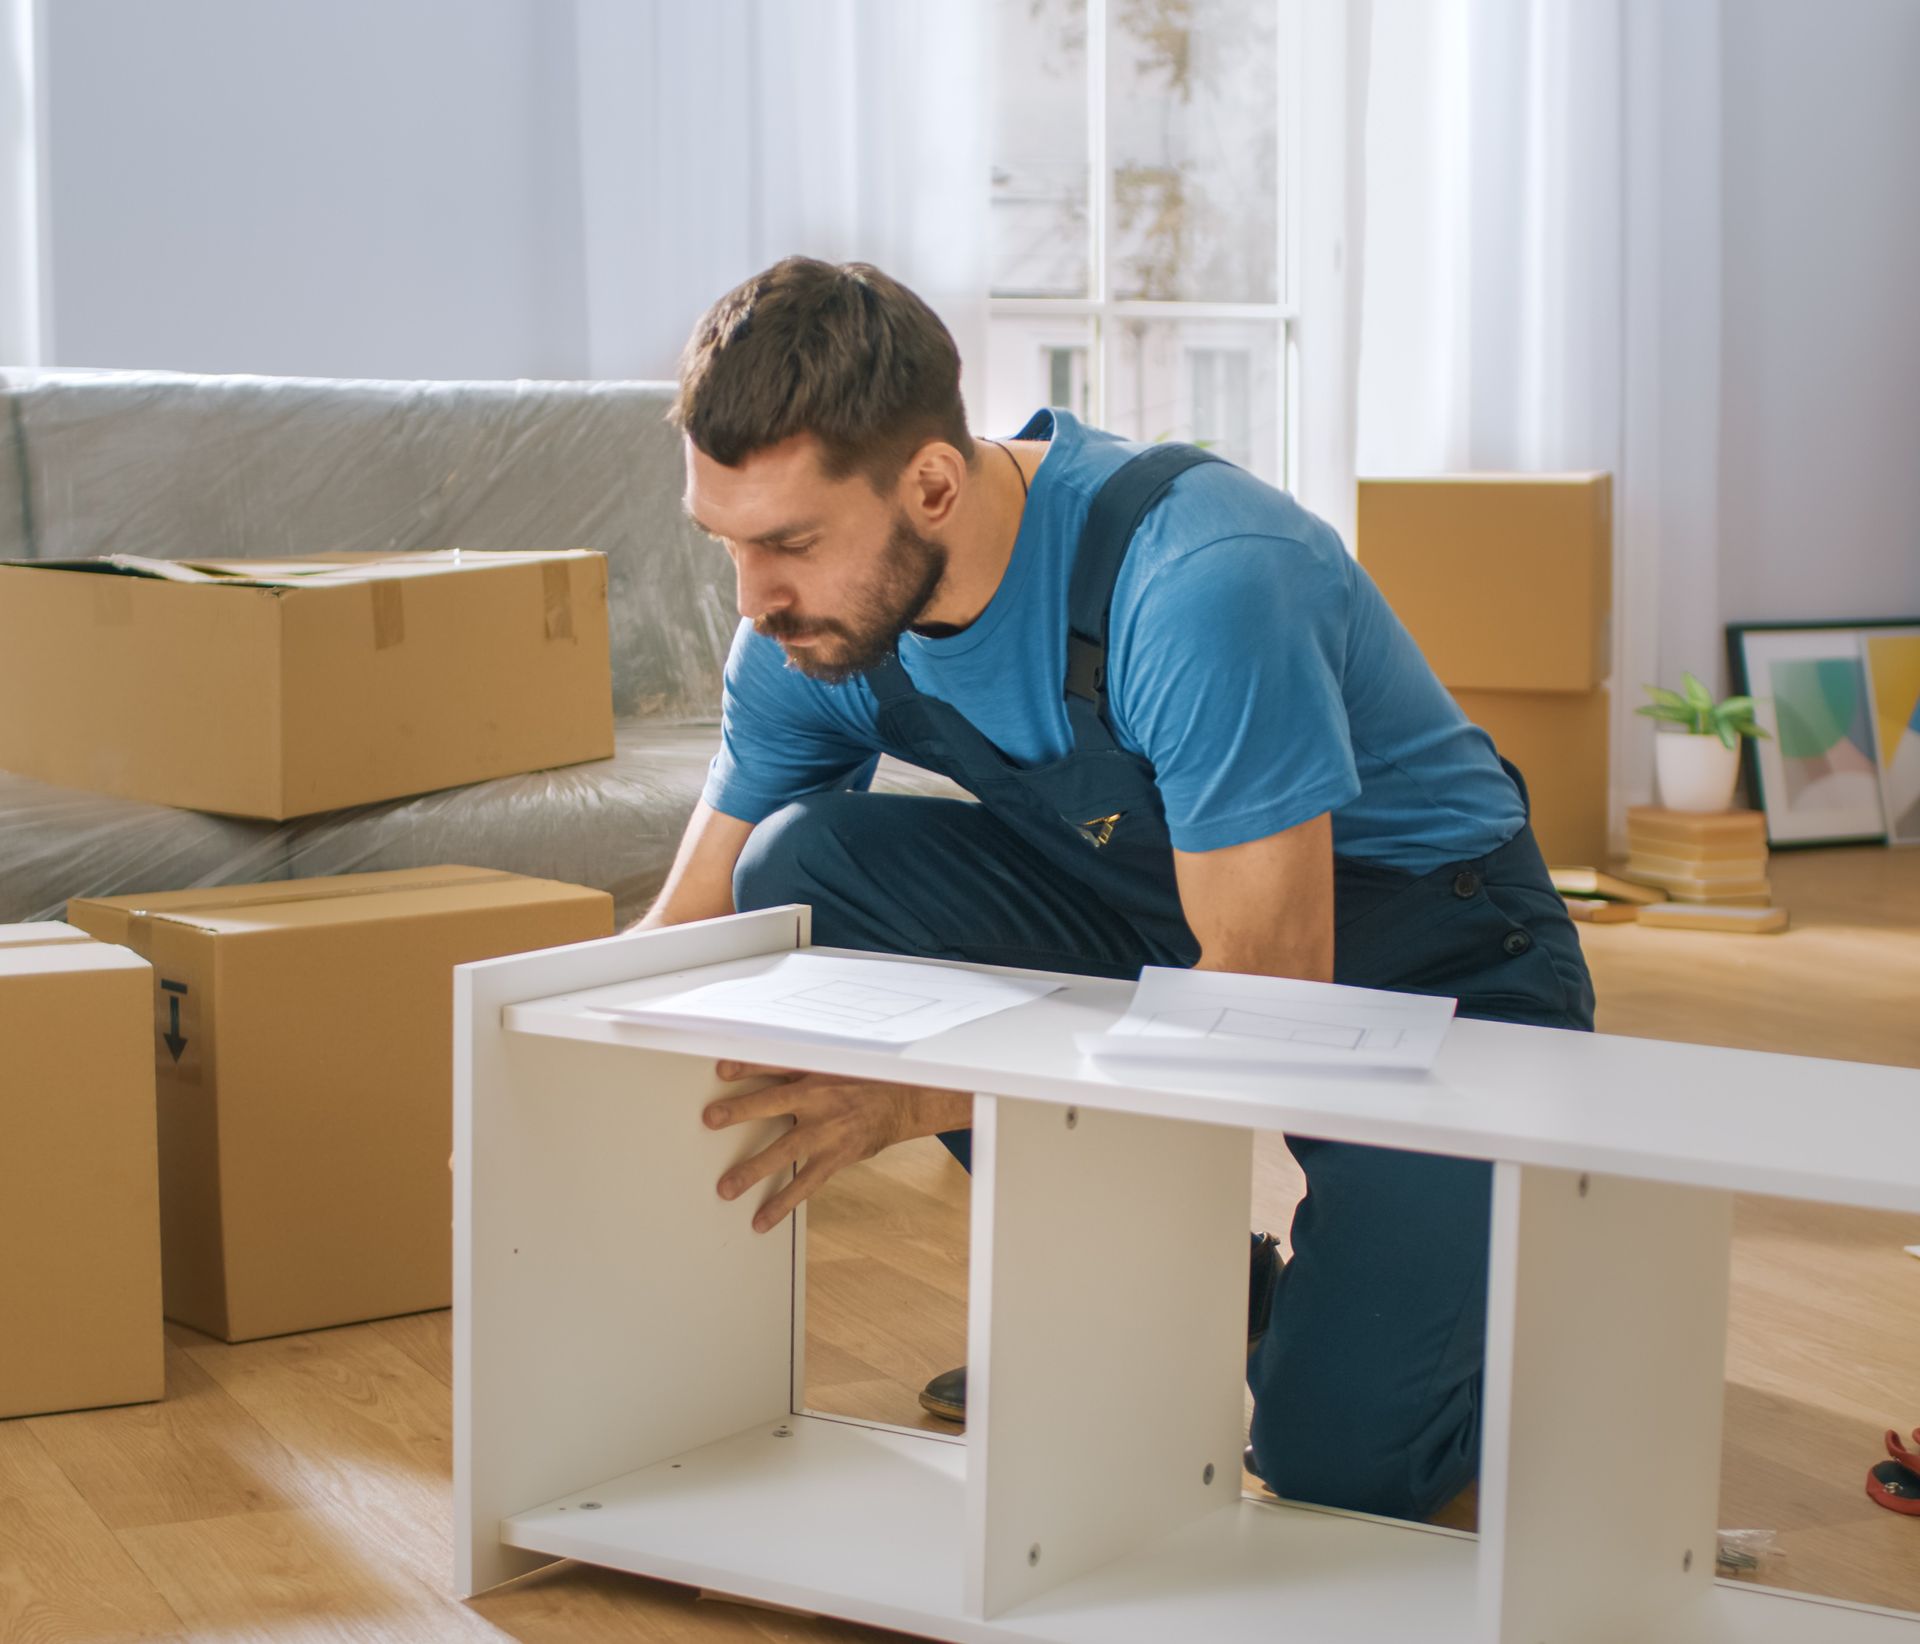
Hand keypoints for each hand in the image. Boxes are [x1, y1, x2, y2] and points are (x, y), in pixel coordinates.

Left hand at [703, 1062, 966, 1232]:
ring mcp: (828, 1131)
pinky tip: (761, 1220)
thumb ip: (798, 1068)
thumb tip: (761, 1068)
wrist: (904, 1102)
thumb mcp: (833, 1063)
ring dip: (753, 1169)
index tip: (721, 1069)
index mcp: (816, 1071)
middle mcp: (821, 1098)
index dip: (749, 1065)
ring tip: (726, 1188)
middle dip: (741, 1110)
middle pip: (774, 1102)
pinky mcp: (836, 1157)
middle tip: (709, 1119)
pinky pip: (805, 1184)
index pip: (777, 1064)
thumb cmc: (861, 1080)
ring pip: (785, 1150)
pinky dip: (782, 1203)